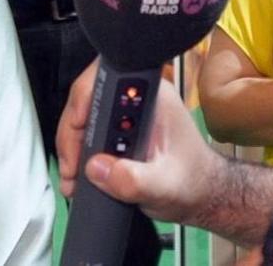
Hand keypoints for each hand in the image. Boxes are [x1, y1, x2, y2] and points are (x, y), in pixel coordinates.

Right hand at [56, 61, 223, 224]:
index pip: (110, 79)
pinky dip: (78, 154)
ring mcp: (125, 114)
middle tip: (72, 165)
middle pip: (88, 98)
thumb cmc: (193, 182)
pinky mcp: (117, 130)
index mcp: (153, 97)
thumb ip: (134, 180)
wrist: (200, 194)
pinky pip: (87, 132)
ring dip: (72, 146)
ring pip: (83, 117)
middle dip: (73, 133)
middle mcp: (137, 99)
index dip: (87, 98)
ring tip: (73, 176)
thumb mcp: (165, 186)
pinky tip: (78, 175)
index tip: (77, 125)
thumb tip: (98, 168)